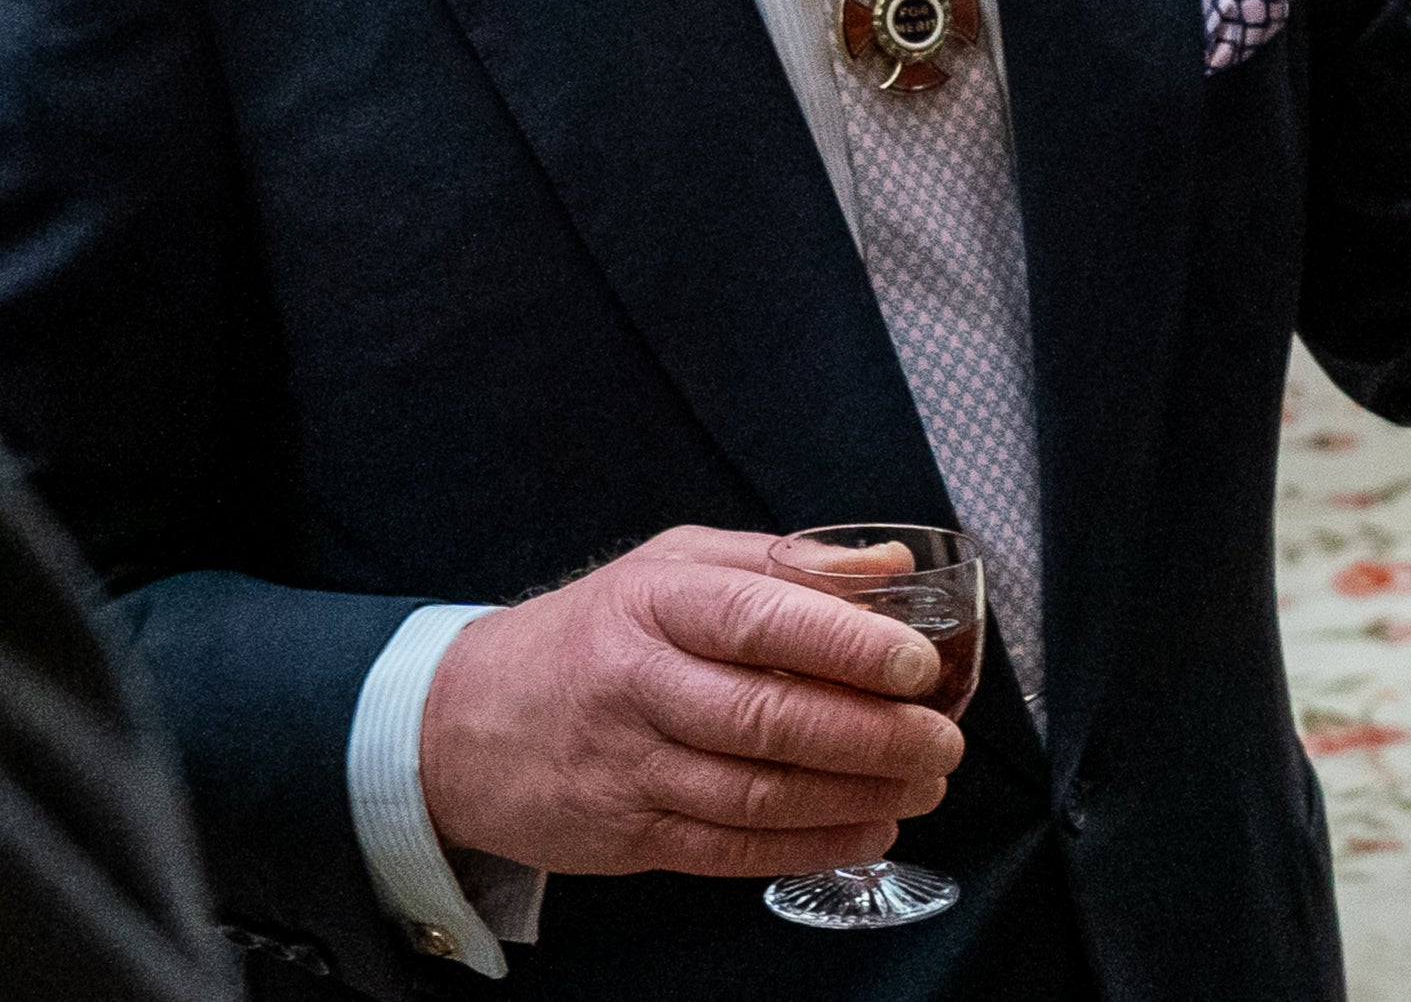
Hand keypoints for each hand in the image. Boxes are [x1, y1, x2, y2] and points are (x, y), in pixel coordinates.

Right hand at [420, 525, 964, 878]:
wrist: (462, 721)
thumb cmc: (595, 631)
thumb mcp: (677, 565)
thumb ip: (787, 565)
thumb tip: (893, 567)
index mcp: (658, 602)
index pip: (760, 619)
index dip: (847, 645)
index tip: (918, 663)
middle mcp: (638, 684)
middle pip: (767, 718)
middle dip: (871, 736)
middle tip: (941, 740)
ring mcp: (629, 768)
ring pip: (756, 794)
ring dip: (854, 797)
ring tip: (922, 785)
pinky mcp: (627, 835)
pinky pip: (728, 851)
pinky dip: (809, 847)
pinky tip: (867, 830)